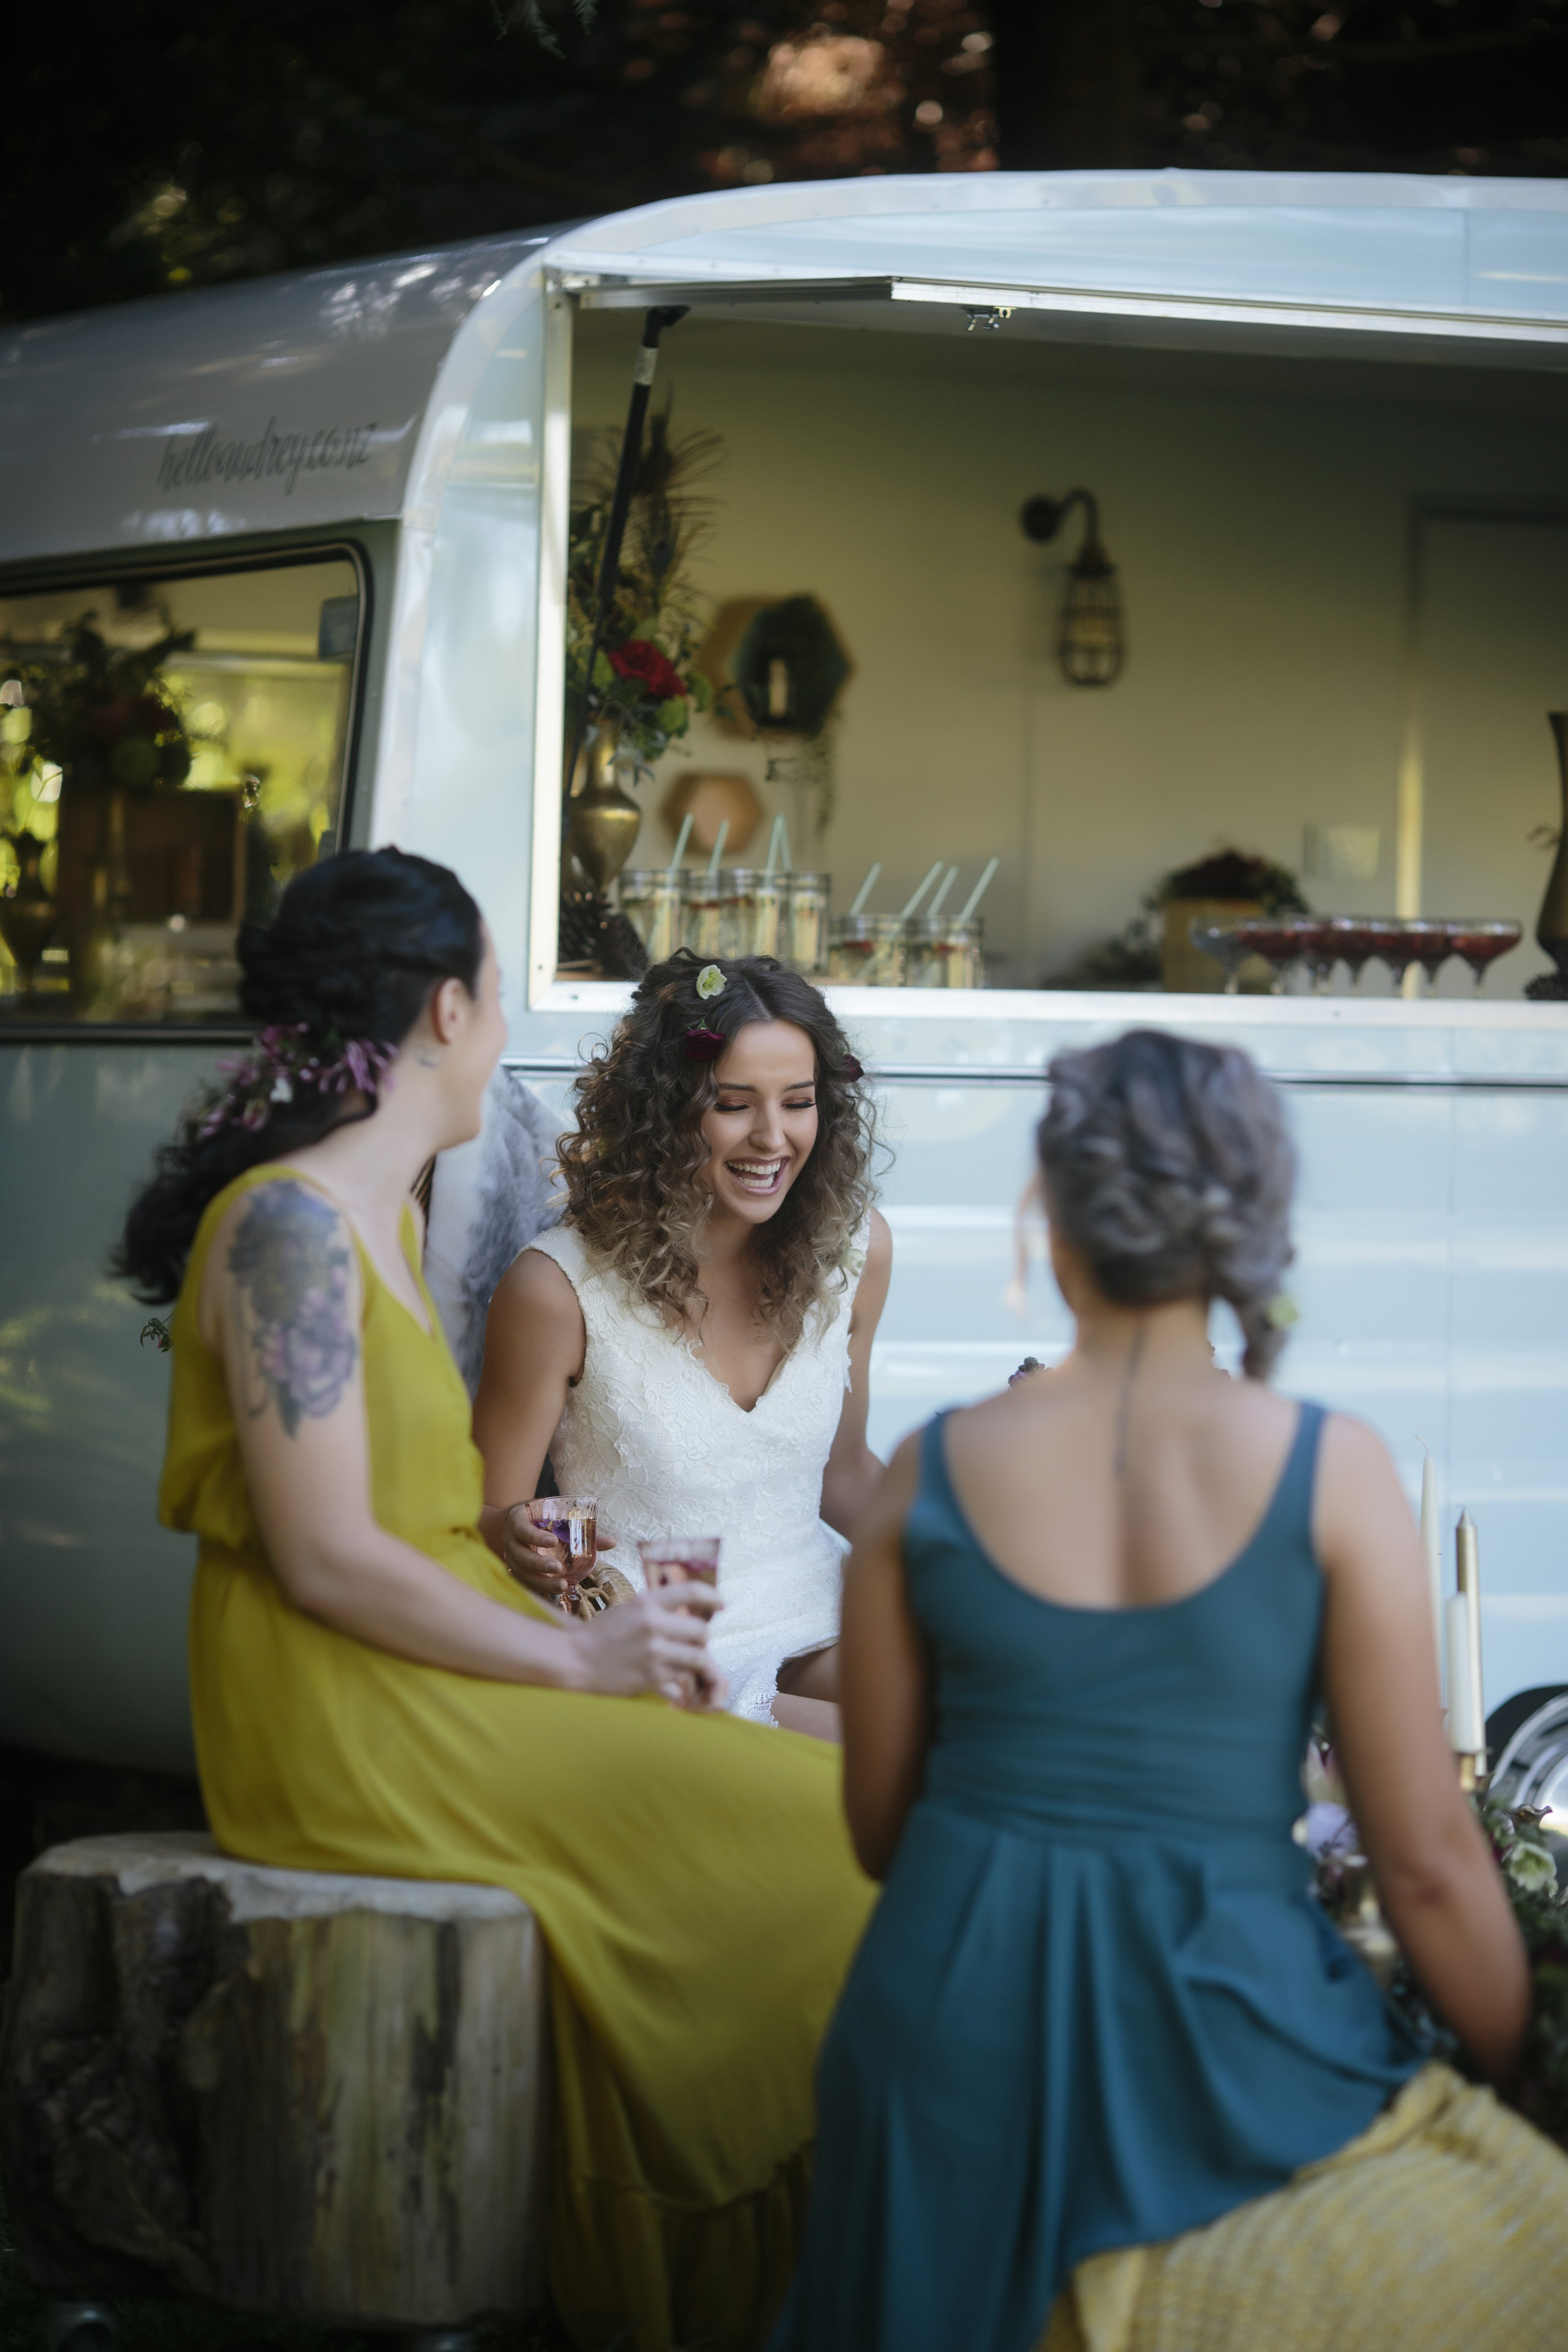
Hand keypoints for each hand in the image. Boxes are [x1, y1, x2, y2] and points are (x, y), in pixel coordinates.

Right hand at [499, 1505, 616, 1603]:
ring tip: (561, 1586)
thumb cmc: (543, 1519)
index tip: (553, 1541)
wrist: (519, 1525)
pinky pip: (524, 1583)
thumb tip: (612, 1542)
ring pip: (521, 1573)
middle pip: (520, 1555)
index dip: (535, 1536)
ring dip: (540, 1581)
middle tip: (558, 1568)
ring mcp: (509, 1558)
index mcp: (517, 1521)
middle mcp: (510, 1540)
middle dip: (539, 1563)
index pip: (522, 1528)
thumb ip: (583, 1531)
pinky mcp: (515, 1571)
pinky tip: (555, 1593)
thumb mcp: (557, 1518)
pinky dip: (538, 1589)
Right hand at [570, 1585, 728, 1708]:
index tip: (720, 1603)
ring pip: (696, 1659)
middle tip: (693, 1642)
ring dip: (693, 1662)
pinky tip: (664, 1681)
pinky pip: (680, 1684)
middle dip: (701, 1638)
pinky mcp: (650, 1680)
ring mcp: (653, 1654)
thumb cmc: (601, 1633)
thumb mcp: (629, 1609)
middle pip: (701, 1631)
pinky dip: (676, 1685)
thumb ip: (656, 1608)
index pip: (691, 1591)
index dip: (712, 1596)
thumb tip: (687, 1609)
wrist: (575, 1659)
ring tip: (682, 1662)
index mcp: (647, 1603)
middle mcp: (653, 1626)